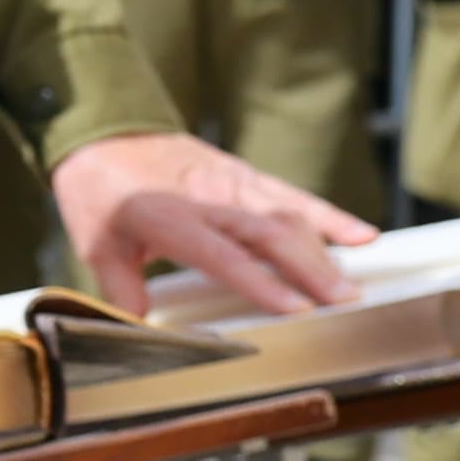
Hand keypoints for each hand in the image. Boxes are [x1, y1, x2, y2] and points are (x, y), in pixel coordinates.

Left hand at [46, 132, 374, 316]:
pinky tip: (363, 236)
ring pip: (288, 215)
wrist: (105, 127)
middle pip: (268, 234)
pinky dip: (329, 216)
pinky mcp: (246, 175)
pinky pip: (292, 196)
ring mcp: (232, 183)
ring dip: (323, 252)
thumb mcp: (96, 243)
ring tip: (352, 289)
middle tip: (342, 305)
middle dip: (309, 271)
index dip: (259, 281)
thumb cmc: (98, 190)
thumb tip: (137, 332)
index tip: (294, 308)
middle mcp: (208, 197)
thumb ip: (121, 290)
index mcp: (168, 216)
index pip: (222, 253)